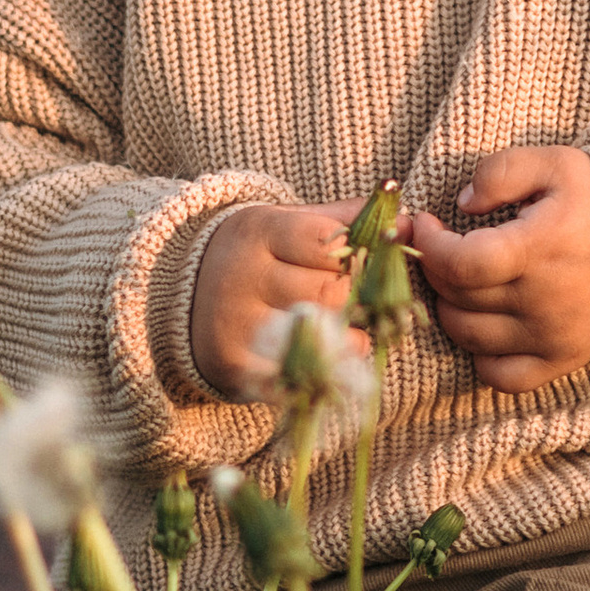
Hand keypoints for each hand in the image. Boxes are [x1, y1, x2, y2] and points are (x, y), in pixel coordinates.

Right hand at [191, 201, 352, 398]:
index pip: (328, 243)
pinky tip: (328, 351)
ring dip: (353, 333)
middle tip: (356, 296)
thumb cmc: (254, 256)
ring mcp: (238, 326)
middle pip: (331, 291)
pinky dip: (331, 365)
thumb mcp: (287, 224)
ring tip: (345, 323)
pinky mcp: (238, 368)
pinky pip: (306, 370)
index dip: (356, 255)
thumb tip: (409, 219)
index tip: (359, 261)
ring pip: (326, 334)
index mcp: (256, 231)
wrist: (180, 298)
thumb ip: (345, 219)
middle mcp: (241, 277)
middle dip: (356, 296)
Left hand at [408, 147, 589, 392]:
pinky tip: (484, 323)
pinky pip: (501, 376)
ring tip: (461, 279)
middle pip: (458, 297)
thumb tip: (463, 203)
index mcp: (540, 248)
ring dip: (450, 306)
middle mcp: (544, 300)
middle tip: (441, 245)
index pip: (461, 263)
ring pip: (468, 336)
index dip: (429, 245)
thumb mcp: (555, 164)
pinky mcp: (562, 359)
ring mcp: (552, 335)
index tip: (425, 223)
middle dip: (435, 268)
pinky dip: (481, 356)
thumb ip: (502, 172)